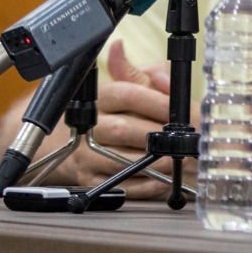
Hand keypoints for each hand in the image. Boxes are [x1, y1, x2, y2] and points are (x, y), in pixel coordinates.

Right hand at [59, 41, 182, 196]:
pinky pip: (118, 184)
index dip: (155, 102)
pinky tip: (163, 179)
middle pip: (123, 129)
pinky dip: (144, 185)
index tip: (178, 109)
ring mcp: (87, 154)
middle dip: (156, 136)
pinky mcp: (90, 179)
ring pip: (119, 159)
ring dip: (153, 162)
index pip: (127, 95)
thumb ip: (144, 77)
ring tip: (176, 160)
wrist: (69, 142)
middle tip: (181, 139)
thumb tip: (151, 67)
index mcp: (101, 98)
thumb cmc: (111, 112)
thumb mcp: (126, 87)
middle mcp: (90, 126)